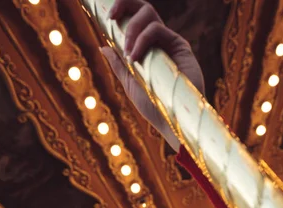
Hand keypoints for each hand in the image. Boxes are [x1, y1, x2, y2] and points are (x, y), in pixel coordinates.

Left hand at [101, 0, 204, 151]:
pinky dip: (142, 39)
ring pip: (149, 14)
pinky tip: (135, 57)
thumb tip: (103, 46)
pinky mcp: (180, 45)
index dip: (121, 11)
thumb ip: (119, 65)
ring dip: (132, 29)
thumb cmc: (153, 107)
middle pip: (142, 8)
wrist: (171, 121)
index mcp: (146, 48)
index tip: (106, 17)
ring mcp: (169, 42)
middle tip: (111, 16)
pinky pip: (157, 29)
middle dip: (124, 4)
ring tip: (127, 54)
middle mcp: (158, 41)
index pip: (134, 19)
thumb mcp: (130, 84)